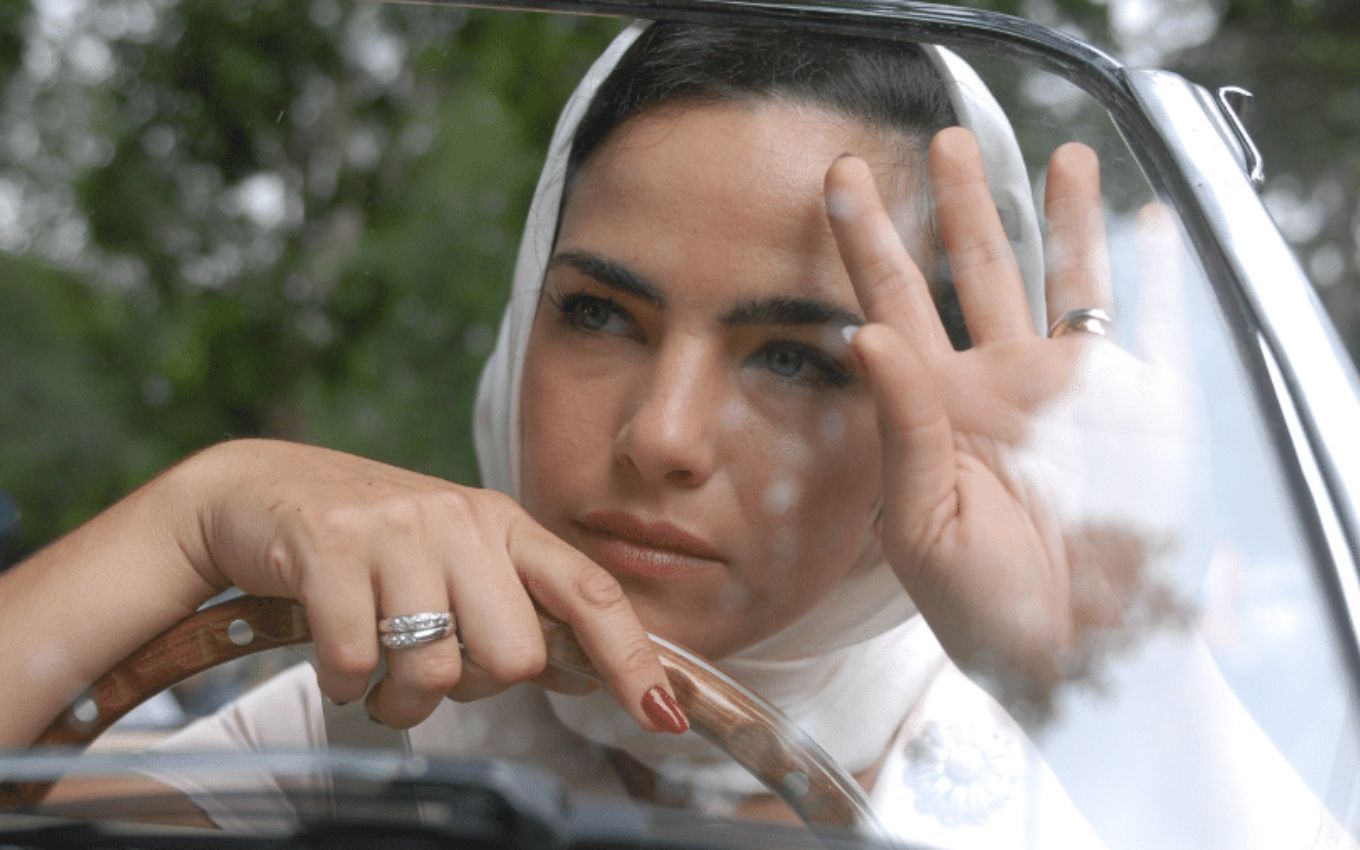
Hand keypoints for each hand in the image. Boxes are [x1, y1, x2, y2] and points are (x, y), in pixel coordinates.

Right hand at [183, 439, 682, 731]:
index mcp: (503, 524)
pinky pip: (356, 666)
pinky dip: (344, 686)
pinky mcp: (329, 547)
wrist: (257, 492)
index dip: (633, 658)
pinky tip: (334, 655)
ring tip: (377, 672)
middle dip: (473, 686)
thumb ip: (513, 609)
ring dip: (402, 700)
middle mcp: (461, 519)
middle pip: (515, 656)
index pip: (589, 592)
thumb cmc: (368, 540)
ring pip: (436, 671)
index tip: (664, 715)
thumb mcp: (454, 558)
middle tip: (431, 664)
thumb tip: (582, 674)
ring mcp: (396, 530)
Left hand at [825, 129, 1194, 708]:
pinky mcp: (1132, 408)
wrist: (1074, 661)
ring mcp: (1064, 390)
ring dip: (1058, 217)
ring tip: (1056, 153)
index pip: (890, 301)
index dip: (864, 239)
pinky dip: (1150, 273)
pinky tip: (1146, 219)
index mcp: (932, 407)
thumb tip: (867, 330)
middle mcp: (994, 383)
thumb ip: (901, 426)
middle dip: (957, 202)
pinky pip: (1145, 324)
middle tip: (941, 137)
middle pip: (973, 269)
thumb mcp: (922, 524)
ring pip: (1060, 279)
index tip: (839, 176)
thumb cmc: (984, 609)